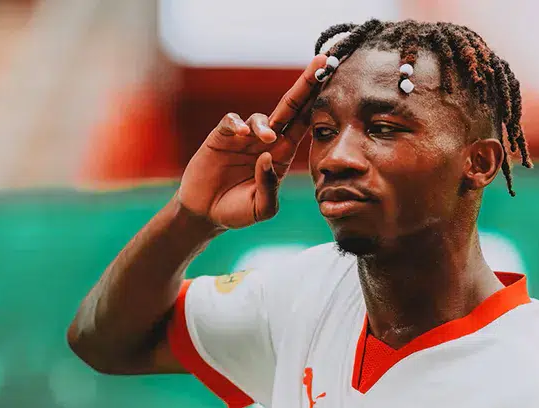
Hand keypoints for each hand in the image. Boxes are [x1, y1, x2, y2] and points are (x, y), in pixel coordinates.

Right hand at [176, 54, 328, 229]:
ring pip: (261, 117)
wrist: (205, 214)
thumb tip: (267, 156)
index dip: (318, 104)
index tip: (332, 83)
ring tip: (266, 139)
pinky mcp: (221, 137)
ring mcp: (244, 137)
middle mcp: (266, 141)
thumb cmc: (237, 211)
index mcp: (282, 155)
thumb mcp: (262, 208)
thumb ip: (269, 187)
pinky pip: (232, 121)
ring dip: (265, 124)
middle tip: (322, 62)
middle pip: (290, 107)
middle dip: (306, 85)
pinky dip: (238, 123)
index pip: (304, 124)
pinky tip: (242, 134)